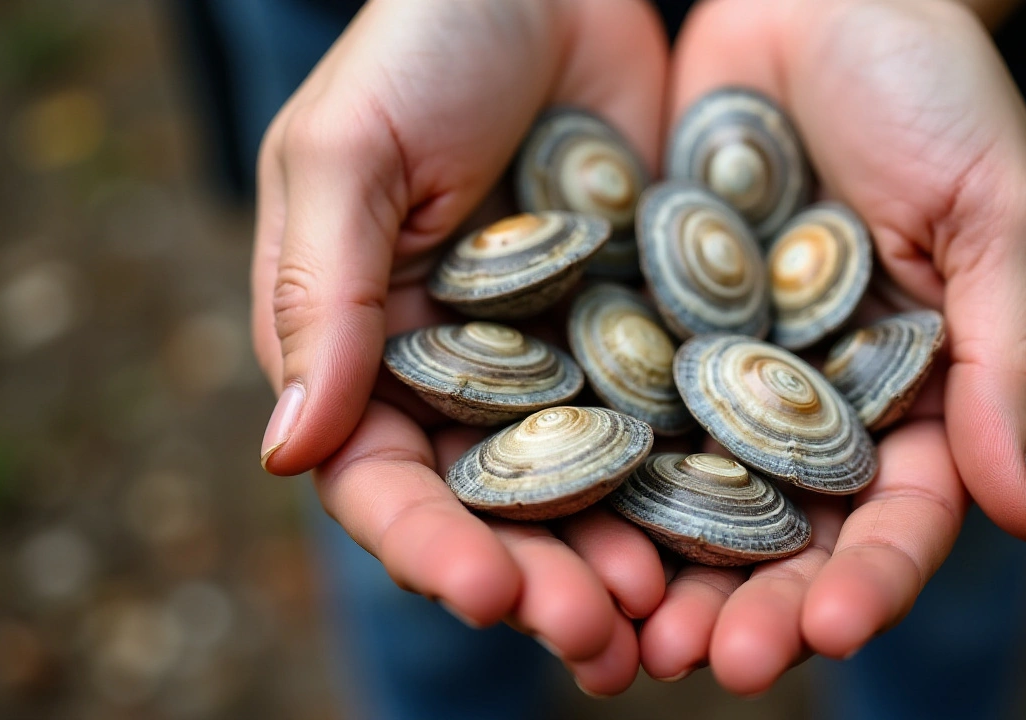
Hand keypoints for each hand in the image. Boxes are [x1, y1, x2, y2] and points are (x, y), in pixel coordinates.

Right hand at [249, 0, 669, 694]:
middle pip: (496, 508)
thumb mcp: (346, 151)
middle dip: (540, 579)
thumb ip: (322, 298)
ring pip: (589, 488)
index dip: (427, 544)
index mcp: (370, 349)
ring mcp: (563, 358)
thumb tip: (290, 458)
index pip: (382, 477)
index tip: (486, 590)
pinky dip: (693, 480)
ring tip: (665, 617)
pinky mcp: (647, 330)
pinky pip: (670, 418)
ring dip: (622, 558)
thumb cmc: (424, 39)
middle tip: (597, 636)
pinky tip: (735, 531)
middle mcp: (466, 374)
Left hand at [639, 0, 1025, 693]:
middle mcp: (807, 395)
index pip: (896, 510)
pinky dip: (590, 462)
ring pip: (687, 487)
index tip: (829, 630)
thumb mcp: (997, 211)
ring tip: (620, 627)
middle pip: (781, 525)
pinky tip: (554, 518)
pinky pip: (614, 401)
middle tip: (705, 662)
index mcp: (909, 389)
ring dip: (657, 563)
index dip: (868, 576)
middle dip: (748, 599)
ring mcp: (719, 363)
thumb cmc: (933, 86)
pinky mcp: (641, 317)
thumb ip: (1008, 360)